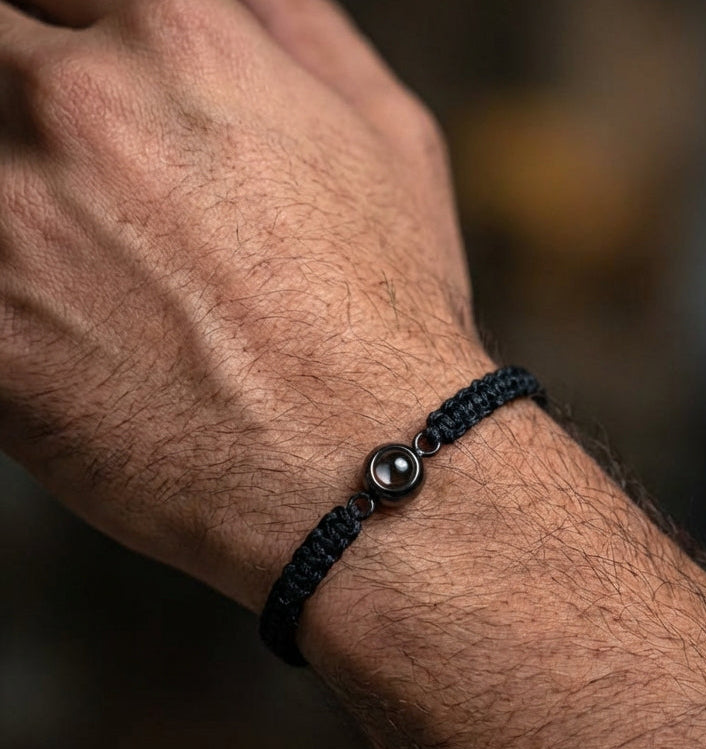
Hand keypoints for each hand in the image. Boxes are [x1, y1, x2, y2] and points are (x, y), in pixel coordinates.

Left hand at [0, 0, 484, 607]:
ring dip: (7, 196)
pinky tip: (63, 325)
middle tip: (65, 179)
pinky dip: (3, 299)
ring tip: (66, 253)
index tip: (67, 81)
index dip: (60, 34)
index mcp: (179, 38)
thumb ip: (301, 33)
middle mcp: (80, 108)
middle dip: (17, 102)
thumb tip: (245, 2)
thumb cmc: (388, 322)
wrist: (364, 469)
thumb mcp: (390, 138)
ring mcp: (13, 219)